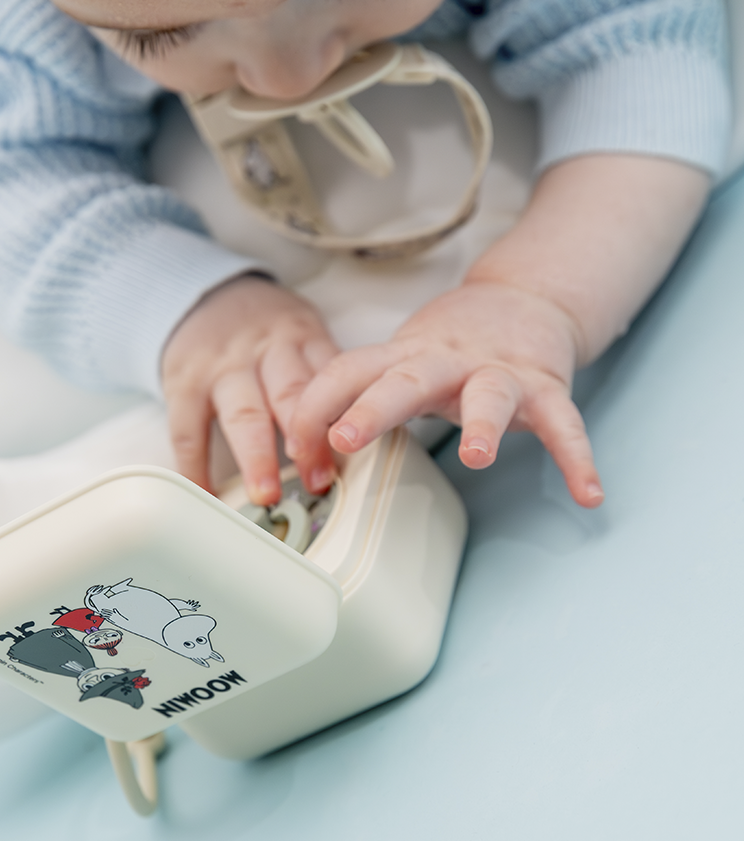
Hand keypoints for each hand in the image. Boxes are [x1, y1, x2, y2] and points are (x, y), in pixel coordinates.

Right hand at [161, 275, 338, 504]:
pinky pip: (188, 430)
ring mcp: (222, 368)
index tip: (350, 455)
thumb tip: (354, 434)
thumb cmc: (263, 331)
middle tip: (316, 483)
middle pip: (289, 397)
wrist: (204, 295)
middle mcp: (263, 351)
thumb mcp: (301, 334)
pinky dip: (196, 466)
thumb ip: (323, 376)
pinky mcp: (183, 383)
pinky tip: (207, 493)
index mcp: (300, 338)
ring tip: (267, 494)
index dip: (340, 420)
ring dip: (257, 457)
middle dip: (306, 443)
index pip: (327, 380)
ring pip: (243, 415)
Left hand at [287, 279, 605, 507]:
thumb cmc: (445, 350)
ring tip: (478, 456)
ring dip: (482, 423)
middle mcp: (444, 362)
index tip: (300, 463)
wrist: (520, 302)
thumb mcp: (394, 364)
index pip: (344, 373)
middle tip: (344, 439)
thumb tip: (304, 455)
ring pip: (488, 394)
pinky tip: (587, 492)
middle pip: (403, 378)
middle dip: (372, 408)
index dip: (314, 413)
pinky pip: (563, 423)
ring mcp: (496, 372)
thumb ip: (357, 401)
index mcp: (400, 358)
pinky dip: (576, 456)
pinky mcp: (544, 387)